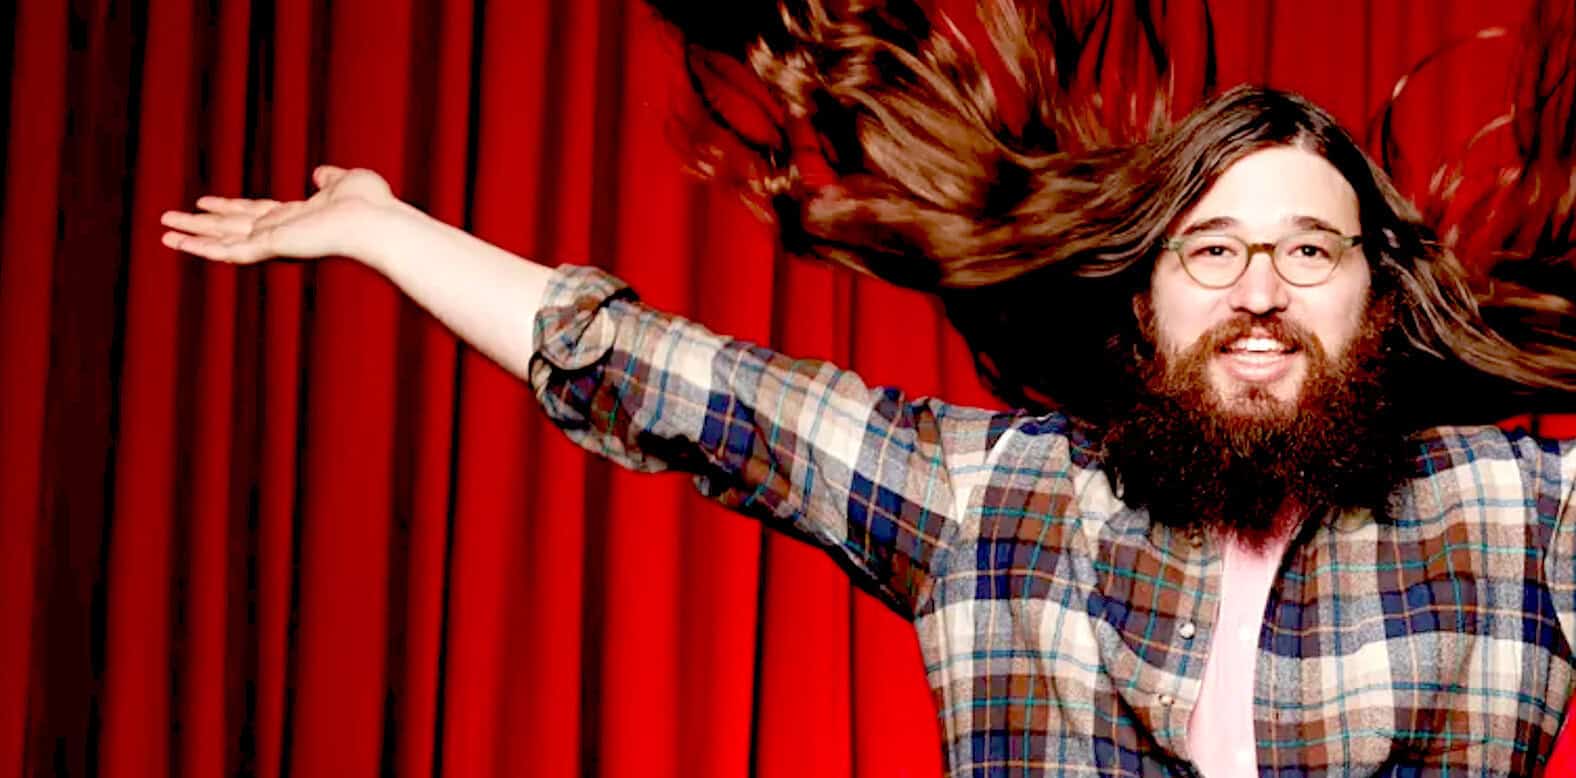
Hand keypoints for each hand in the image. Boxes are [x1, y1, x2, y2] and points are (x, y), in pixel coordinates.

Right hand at [159, 165, 408, 264]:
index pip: (254, 212)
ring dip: (192, 236)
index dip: (228, 207)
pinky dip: (205, 249)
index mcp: (297, 217)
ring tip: (163, 232)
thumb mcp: (347, 181)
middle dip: (199, 224)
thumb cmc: (371, 204)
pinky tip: (183, 245)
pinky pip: (232, 250)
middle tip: (167, 221)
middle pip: (230, 227)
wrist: (377, 220)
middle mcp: (282, 232)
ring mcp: (276, 242)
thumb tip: (320, 174)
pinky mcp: (272, 247)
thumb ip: (330, 179)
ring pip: (223, 239)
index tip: (204, 202)